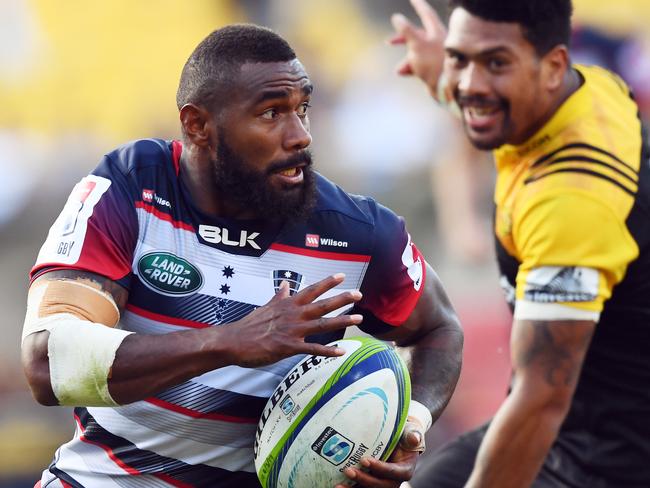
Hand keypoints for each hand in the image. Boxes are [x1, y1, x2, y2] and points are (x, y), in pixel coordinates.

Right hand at [222, 273, 362, 367]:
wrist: (235, 341)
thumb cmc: (249, 325)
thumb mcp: (266, 307)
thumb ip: (279, 297)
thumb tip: (285, 285)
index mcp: (288, 304)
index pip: (311, 290)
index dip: (327, 282)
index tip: (341, 276)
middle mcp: (294, 314)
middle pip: (323, 304)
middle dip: (342, 298)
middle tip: (359, 294)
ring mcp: (293, 330)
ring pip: (323, 324)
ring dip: (342, 321)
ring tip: (359, 319)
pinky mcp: (290, 347)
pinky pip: (313, 349)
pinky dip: (328, 351)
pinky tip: (341, 351)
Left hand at [334, 417, 424, 487]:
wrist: (400, 445)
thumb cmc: (404, 438)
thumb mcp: (411, 434)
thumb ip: (412, 436)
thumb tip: (414, 438)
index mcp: (405, 471)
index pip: (392, 472)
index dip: (379, 468)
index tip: (364, 460)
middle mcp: (393, 482)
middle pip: (379, 486)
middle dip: (363, 480)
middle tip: (348, 470)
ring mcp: (382, 485)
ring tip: (337, 486)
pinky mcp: (371, 485)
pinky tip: (336, 486)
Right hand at [389, 0, 446, 93]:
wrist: (446, 87)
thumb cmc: (432, 63)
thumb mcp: (416, 44)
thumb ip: (405, 30)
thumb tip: (396, 17)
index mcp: (436, 31)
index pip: (426, 13)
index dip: (418, 4)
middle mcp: (438, 40)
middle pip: (416, 34)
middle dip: (402, 40)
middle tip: (388, 42)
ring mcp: (435, 54)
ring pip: (415, 51)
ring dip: (405, 59)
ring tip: (399, 69)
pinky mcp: (434, 68)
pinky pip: (418, 63)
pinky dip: (410, 67)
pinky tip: (403, 73)